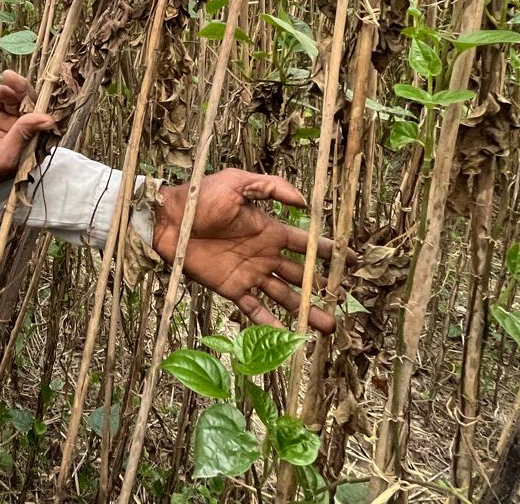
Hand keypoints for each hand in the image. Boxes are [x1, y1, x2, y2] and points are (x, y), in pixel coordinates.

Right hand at [0, 70, 53, 222]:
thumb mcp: (4, 154)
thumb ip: (23, 135)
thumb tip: (48, 119)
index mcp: (34, 143)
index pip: (43, 117)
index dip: (42, 101)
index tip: (35, 88)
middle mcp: (25, 131)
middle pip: (29, 103)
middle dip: (21, 89)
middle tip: (10, 78)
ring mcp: (10, 123)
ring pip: (14, 98)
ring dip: (3, 90)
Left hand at [152, 169, 336, 332]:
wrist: (168, 218)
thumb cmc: (201, 195)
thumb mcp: (237, 182)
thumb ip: (270, 187)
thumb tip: (304, 201)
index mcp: (269, 229)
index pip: (305, 243)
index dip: (328, 251)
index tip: (351, 260)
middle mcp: (264, 254)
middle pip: (300, 275)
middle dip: (322, 289)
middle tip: (345, 302)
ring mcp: (249, 273)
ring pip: (284, 296)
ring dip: (306, 311)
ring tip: (328, 327)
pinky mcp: (231, 288)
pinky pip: (255, 309)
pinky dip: (271, 323)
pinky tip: (290, 337)